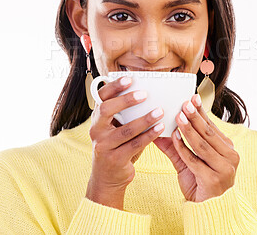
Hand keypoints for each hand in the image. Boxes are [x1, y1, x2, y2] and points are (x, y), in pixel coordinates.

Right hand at [86, 76, 164, 209]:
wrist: (107, 178)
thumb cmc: (116, 146)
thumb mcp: (115, 128)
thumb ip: (123, 114)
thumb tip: (147, 94)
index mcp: (96, 119)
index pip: (100, 97)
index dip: (114, 86)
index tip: (130, 78)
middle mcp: (96, 130)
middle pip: (106, 110)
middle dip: (126, 100)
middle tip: (144, 94)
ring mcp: (103, 146)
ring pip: (125, 130)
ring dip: (144, 119)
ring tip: (159, 111)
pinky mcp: (115, 159)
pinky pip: (135, 145)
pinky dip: (149, 135)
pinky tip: (160, 128)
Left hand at [154, 94, 238, 202]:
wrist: (209, 209)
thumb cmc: (201, 182)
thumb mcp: (187, 162)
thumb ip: (175, 147)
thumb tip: (157, 133)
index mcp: (227, 148)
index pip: (212, 126)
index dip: (202, 111)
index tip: (193, 98)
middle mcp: (229, 156)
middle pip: (208, 132)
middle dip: (195, 116)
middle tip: (184, 104)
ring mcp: (223, 168)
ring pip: (202, 144)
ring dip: (189, 129)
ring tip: (178, 116)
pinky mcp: (213, 179)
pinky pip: (194, 160)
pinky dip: (183, 148)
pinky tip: (174, 137)